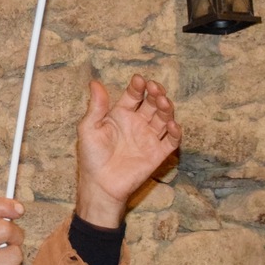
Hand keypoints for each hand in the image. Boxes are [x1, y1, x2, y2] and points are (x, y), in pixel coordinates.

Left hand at [74, 74, 178, 227]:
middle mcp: (137, 123)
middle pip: (152, 103)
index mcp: (121, 114)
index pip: (134, 95)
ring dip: (166, 108)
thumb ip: (96, 107)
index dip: (137, 87)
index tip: (139, 80)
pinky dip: (175, 132)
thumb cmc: (91, 157)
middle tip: (155, 88)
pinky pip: (171, 141)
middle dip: (155, 94)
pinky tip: (171, 125)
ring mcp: (148, 138)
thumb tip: (95, 83)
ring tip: (163, 102)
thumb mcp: (89, 128)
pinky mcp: (157, 154)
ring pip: (163, 118)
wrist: (100, 185)